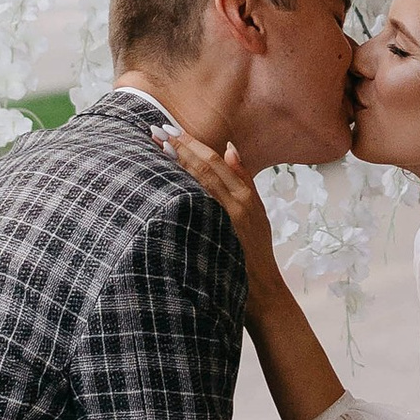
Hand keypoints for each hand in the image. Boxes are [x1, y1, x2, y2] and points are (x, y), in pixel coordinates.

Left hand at [153, 121, 278, 283]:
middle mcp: (237, 203)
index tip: (171, 129)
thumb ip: (243, 179)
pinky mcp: (217, 236)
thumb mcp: (257, 211)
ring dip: (177, 162)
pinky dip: (182, 190)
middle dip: (180, 146)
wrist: (264, 290)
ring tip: (157, 146)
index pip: (215, 160)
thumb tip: (229, 148)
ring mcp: (227, 219)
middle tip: (156, 130)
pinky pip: (198, 206)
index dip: (192, 143)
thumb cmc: (256, 252)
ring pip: (200, 182)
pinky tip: (165, 180)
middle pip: (205, 167)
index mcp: (246, 195)